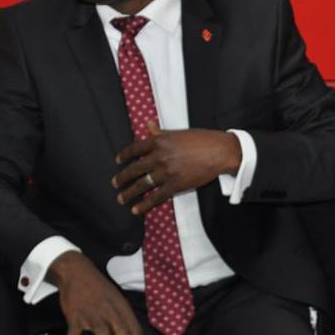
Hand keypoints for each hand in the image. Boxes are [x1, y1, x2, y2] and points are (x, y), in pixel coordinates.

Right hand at [47, 251, 149, 334]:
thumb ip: (131, 322)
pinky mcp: (75, 316)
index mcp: (122, 308)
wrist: (78, 272)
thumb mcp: (119, 301)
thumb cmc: (99, 289)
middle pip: (122, 332)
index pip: (135, 330)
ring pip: (102, 333)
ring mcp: (92, 314)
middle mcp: (109, 311)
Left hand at [113, 121, 241, 215]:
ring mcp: (166, 172)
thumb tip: (148, 124)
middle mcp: (159, 156)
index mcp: (159, 141)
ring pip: (142, 184)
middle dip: (122, 178)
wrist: (219, 151)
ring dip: (129, 193)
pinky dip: (144, 204)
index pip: (134, 149)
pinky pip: (156, 196)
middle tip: (115, 183)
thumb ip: (160, 132)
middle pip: (134, 169)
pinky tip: (136, 209)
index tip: (118, 161)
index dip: (124, 156)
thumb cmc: (201, 139)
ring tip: (121, 199)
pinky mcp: (176, 185)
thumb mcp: (178, 133)